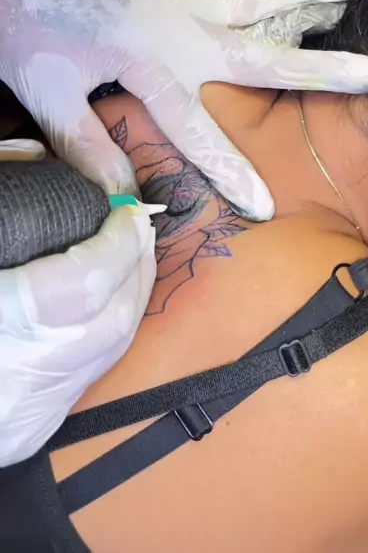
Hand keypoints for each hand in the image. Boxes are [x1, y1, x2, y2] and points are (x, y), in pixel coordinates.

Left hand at [0, 0, 367, 219]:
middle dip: (319, 69)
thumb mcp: (47, 93)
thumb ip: (88, 145)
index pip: (197, 127)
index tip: (264, 204)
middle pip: (259, 53)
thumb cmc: (26, 26)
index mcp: (146, 58)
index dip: (230, 168)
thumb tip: (125, 194)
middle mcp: (178, 25)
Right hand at [0, 160, 155, 464]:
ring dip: (131, 293)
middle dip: (135, 264)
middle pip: (111, 321)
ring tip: (131, 250)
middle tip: (136, 221)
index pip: (80, 286)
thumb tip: (33, 156)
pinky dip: (108, 327)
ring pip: (110, 351)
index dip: (114, 242)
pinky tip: (108, 295)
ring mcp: (25, 415)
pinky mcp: (29, 430)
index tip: (125, 208)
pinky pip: (90, 372)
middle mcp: (13, 380)